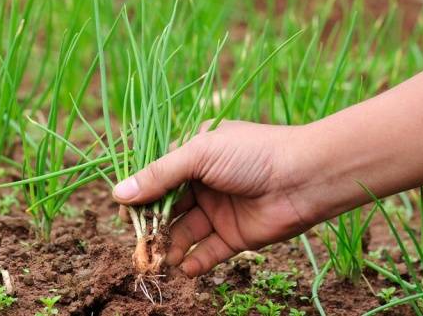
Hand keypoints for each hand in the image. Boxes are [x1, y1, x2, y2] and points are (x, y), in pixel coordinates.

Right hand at [112, 120, 319, 276]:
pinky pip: (208, 251)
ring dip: (170, 246)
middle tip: (140, 245)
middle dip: (153, 226)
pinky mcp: (235, 235)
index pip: (158, 176)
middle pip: (168, 207)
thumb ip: (159, 175)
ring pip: (185, 231)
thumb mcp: (200, 154)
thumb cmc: (251, 154)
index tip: (124, 215)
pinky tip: (184, 268)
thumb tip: (118, 194)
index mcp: (196, 154)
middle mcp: (205, 182)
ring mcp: (220, 209)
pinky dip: (195, 261)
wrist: (303, 177)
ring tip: (159, 260)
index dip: (140, 195)